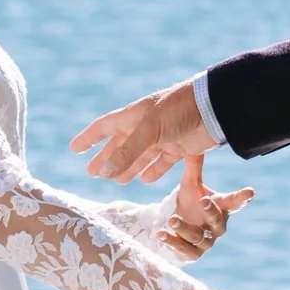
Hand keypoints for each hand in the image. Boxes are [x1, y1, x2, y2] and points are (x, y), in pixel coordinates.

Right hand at [71, 80, 214, 183]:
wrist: (215, 109)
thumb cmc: (178, 112)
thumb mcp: (149, 131)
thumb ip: (127, 152)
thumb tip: (103, 172)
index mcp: (134, 115)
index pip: (104, 127)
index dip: (88, 138)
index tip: (74, 149)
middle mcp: (146, 126)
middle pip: (121, 145)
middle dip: (107, 159)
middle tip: (92, 173)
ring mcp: (164, 136)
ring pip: (140, 156)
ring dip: (128, 168)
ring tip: (116, 180)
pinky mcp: (181, 146)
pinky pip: (162, 161)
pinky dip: (153, 170)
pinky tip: (145, 179)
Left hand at [155, 154, 252, 261]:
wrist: (175, 226)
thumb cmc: (189, 203)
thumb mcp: (190, 185)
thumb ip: (194, 167)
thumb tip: (194, 140)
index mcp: (220, 206)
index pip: (234, 201)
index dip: (242, 197)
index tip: (250, 192)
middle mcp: (217, 225)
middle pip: (218, 220)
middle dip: (211, 211)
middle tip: (204, 200)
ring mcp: (206, 241)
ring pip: (199, 237)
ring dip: (185, 228)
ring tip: (172, 219)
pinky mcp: (193, 253)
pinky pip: (185, 249)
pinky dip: (173, 242)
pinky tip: (161, 234)